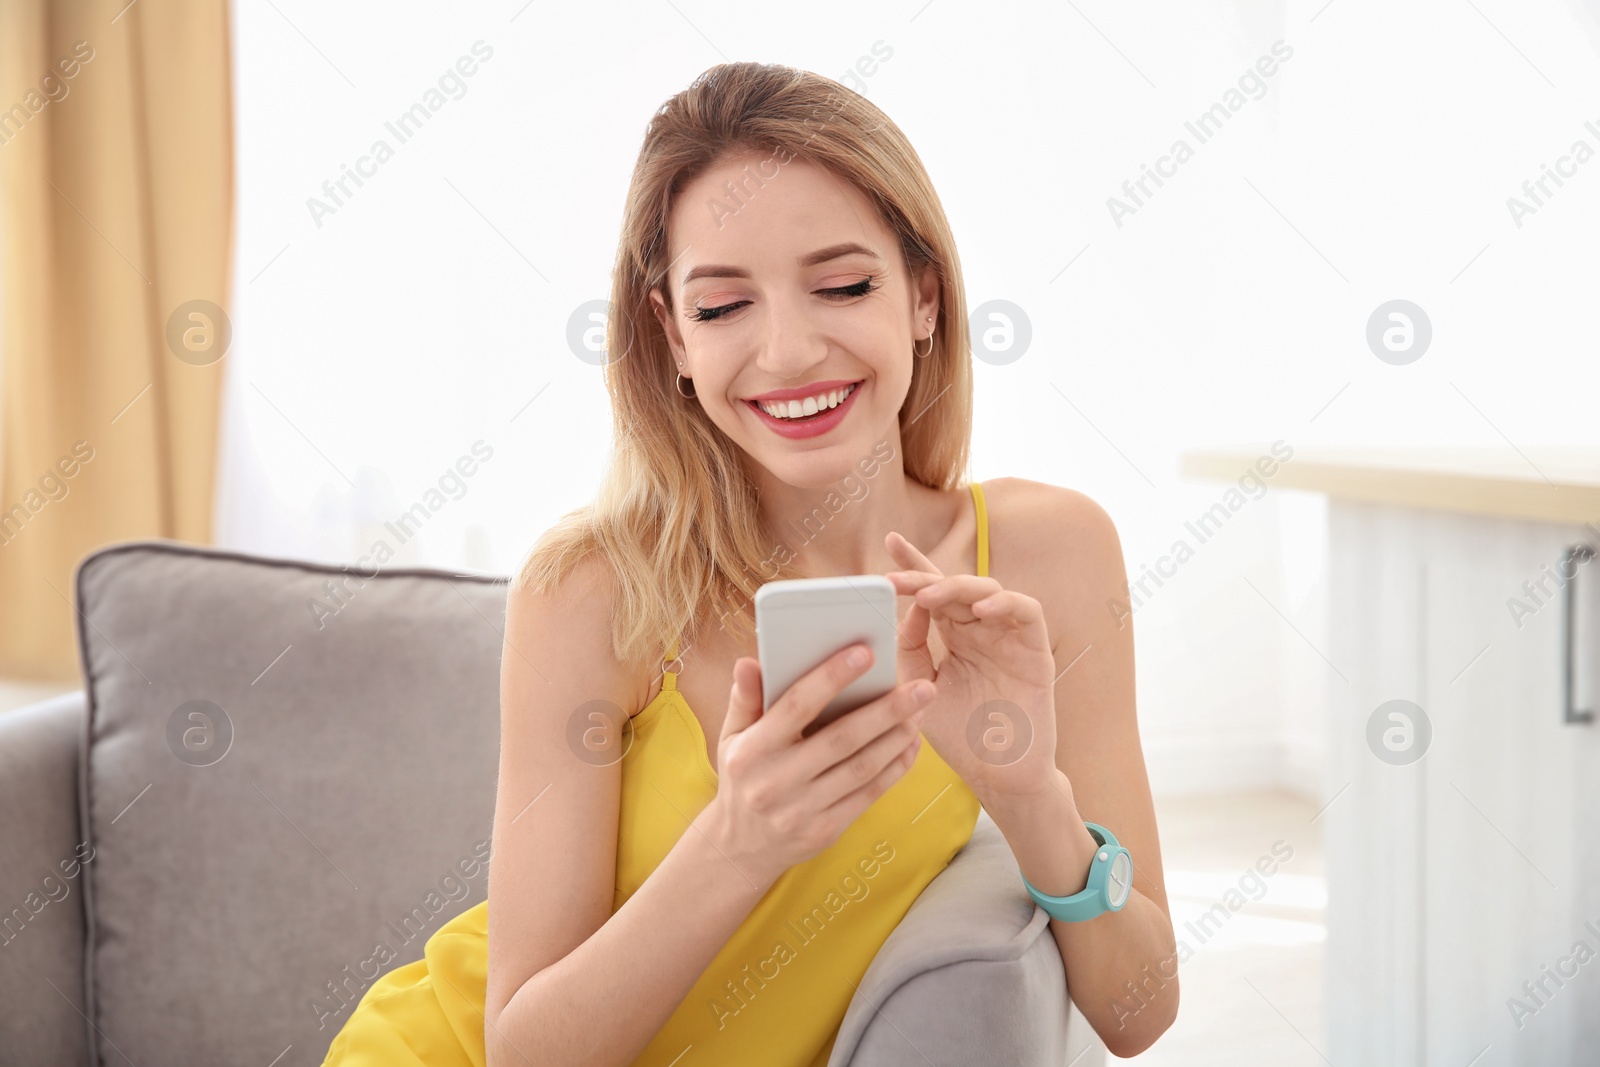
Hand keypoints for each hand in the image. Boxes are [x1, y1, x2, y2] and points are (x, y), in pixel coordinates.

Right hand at [701, 643, 934, 886]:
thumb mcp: (732, 737)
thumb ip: (745, 698)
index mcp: (752, 750)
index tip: (866, 653)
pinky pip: (868, 795)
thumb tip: (749, 662)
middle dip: (887, 710)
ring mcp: (802, 810)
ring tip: (920, 711)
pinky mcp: (825, 831)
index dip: (832, 677)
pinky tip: (910, 744)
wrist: (741, 849)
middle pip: (842, 739)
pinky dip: (895, 768)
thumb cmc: (743, 778)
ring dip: (897, 738)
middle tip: (921, 687)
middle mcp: (776, 781)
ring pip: (862, 768)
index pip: (797, 706)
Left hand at [884, 529, 1060, 804]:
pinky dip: (1005, 603)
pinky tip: (981, 610)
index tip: (889, 540)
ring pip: (989, 589)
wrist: (999, 776)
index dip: (914, 562)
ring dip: (958, 588)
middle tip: (896, 580)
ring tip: (929, 597)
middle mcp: (981, 629)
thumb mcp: (919, 690)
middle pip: (955, 586)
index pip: (933, 592)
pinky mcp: (1036, 648)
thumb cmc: (960, 736)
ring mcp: (1009, 636)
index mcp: (954, 635)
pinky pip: (1026, 611)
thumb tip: (907, 608)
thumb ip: (909, 650)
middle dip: (924, 577)